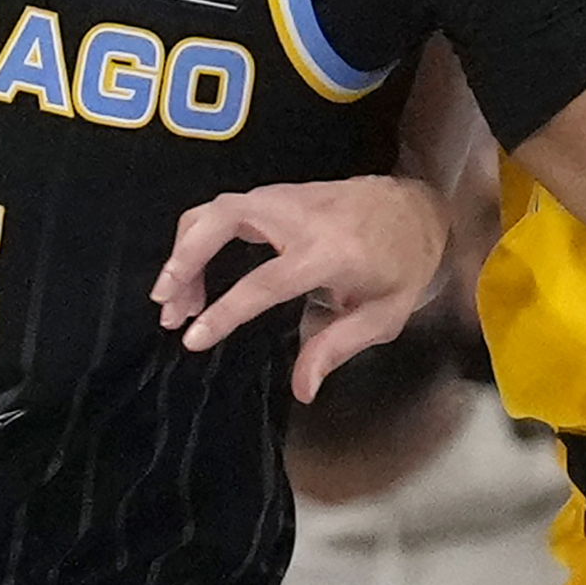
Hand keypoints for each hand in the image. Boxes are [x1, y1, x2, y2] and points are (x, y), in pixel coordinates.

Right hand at [152, 176, 448, 401]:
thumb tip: (301, 389)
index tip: (194, 337)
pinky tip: (192, 273)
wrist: (420, 209)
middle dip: (186, 257)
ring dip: (186, 248)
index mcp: (329, 251)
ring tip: (171, 298)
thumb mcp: (383, 316)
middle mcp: (301, 216)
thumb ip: (337, 347)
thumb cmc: (404, 266)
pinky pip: (228, 209)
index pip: (264, 282)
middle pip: (225, 219)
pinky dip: (200, 235)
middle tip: (165, 305)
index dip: (225, 311)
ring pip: (219, 208)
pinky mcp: (279, 194)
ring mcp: (287, 198)